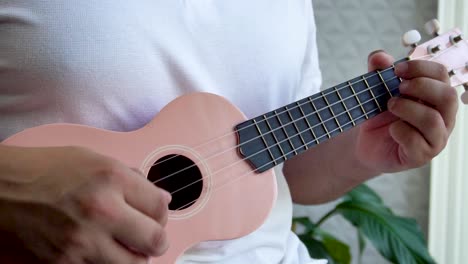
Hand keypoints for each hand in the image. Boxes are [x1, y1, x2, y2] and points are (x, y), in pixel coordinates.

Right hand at [0, 146, 170, 262]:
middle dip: (156, 240)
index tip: (155, 214)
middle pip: (155, 240)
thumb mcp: (90, 159)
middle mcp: (100, 210)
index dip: (161, 212)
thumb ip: (130, 178)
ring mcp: (82, 242)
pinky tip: (99, 252)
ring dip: (134, 257)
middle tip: (149, 238)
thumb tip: (160, 197)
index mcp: (110, 178)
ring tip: (125, 247)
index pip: (160, 206)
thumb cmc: (40, 170)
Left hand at [355, 51, 457, 172]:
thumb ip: (379, 71)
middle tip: (398, 88)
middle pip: (448, 96)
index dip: (421, 67)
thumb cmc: (380, 116)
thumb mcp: (377, 90)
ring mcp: (434, 139)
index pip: (442, 75)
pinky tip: (391, 129)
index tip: (397, 69)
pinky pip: (418, 142)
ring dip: (408, 109)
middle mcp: (442, 118)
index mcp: (436, 97)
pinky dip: (401, 131)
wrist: (366, 144)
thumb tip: (379, 56)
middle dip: (421, 87)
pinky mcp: (420, 156)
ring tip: (390, 105)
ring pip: (433, 120)